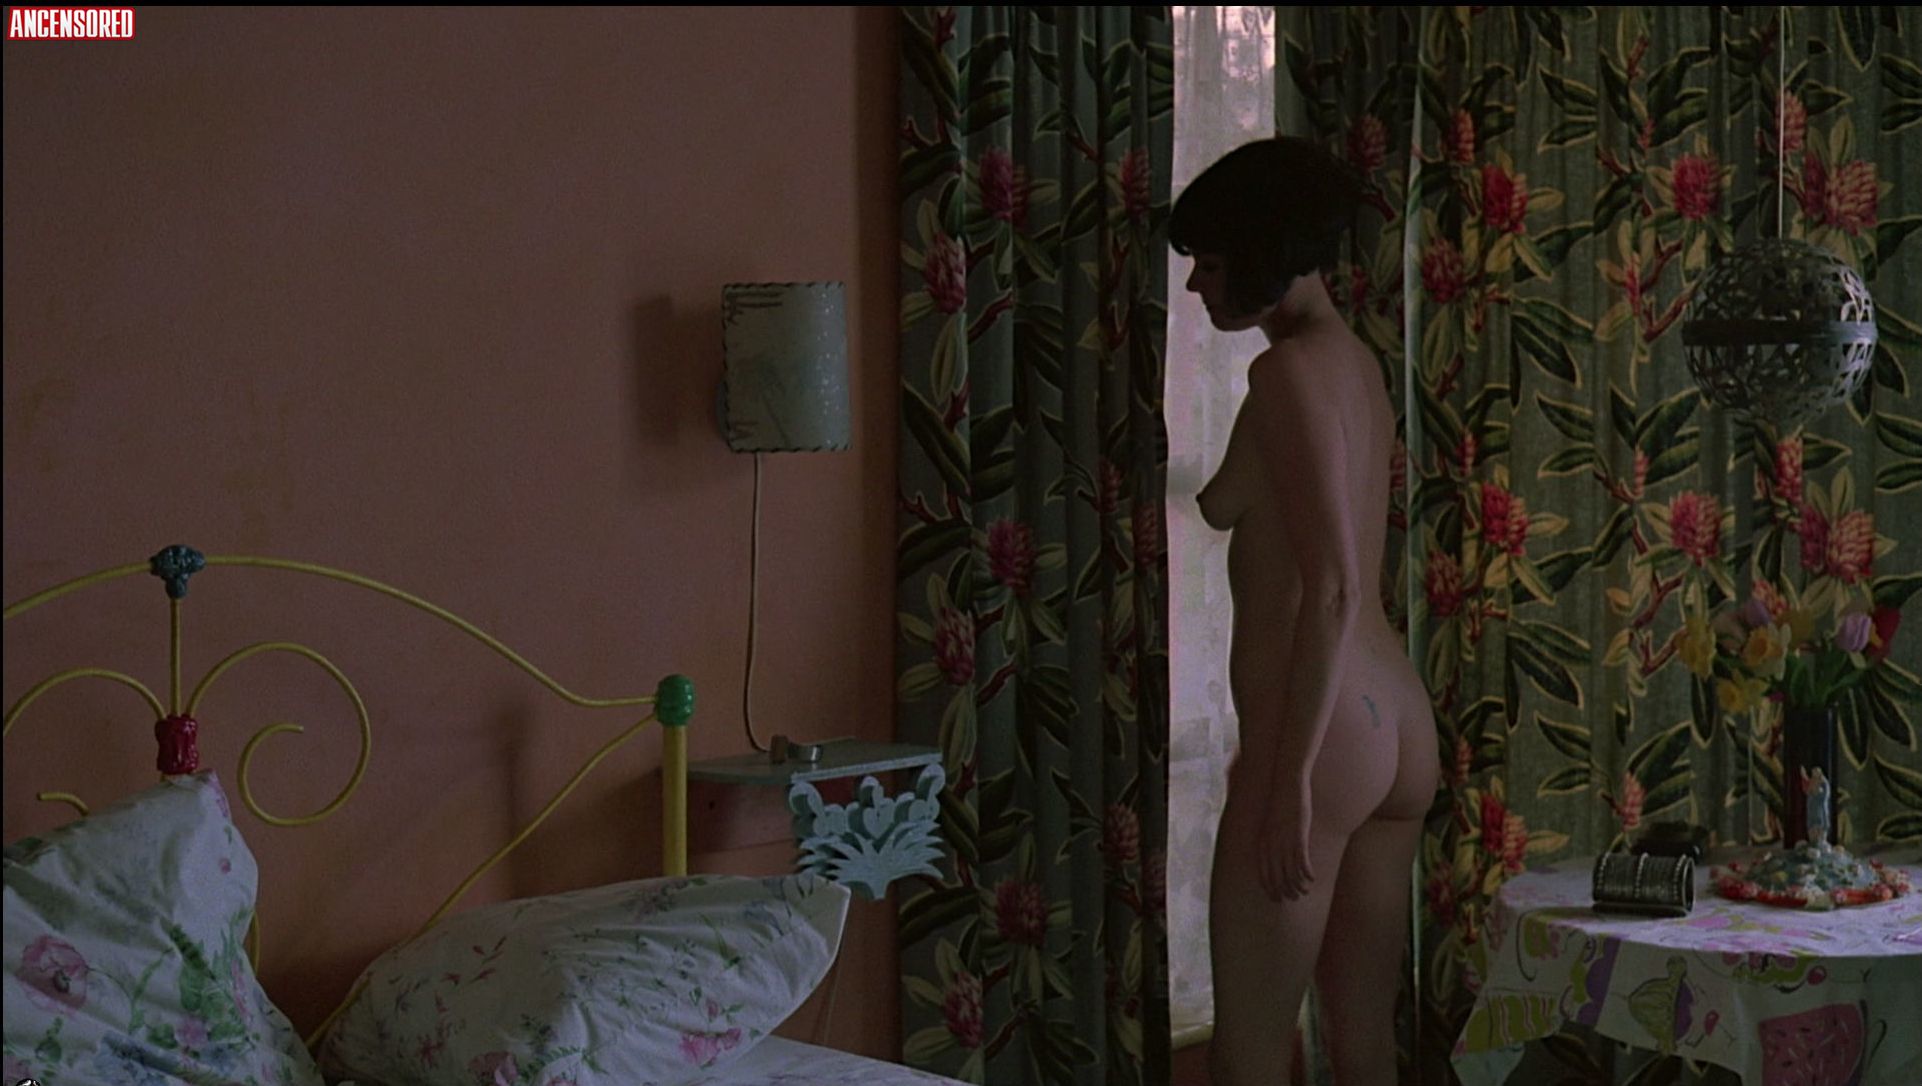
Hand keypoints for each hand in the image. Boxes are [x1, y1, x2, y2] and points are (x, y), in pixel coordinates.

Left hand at [1258, 780, 1313, 901]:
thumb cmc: (1279, 803)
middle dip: (1285, 892)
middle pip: (1277, 879)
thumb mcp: (1270, 825)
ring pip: (1291, 874)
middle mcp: (1271, 846)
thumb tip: (1274, 855)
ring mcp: (1284, 842)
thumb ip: (1270, 840)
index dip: (1270, 890)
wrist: (1286, 784)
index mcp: (1262, 844)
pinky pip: (1302, 863)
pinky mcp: (1298, 837)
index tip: (1277, 899)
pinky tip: (1312, 878)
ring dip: (1298, 886)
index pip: (1263, 875)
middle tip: (1294, 898)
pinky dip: (1307, 874)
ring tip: (1305, 891)